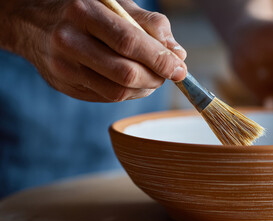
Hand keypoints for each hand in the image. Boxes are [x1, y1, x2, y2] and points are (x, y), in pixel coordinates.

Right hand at [2, 0, 186, 101]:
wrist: (32, 21)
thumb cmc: (82, 9)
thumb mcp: (115, 3)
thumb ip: (148, 24)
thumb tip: (177, 53)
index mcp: (83, 12)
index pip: (129, 42)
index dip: (160, 58)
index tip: (179, 67)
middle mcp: (69, 40)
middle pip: (125, 72)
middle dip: (156, 77)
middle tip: (170, 74)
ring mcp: (63, 67)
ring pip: (117, 90)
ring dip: (145, 89)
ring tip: (155, 78)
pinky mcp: (64, 85)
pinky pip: (107, 97)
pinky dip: (129, 93)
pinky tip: (135, 82)